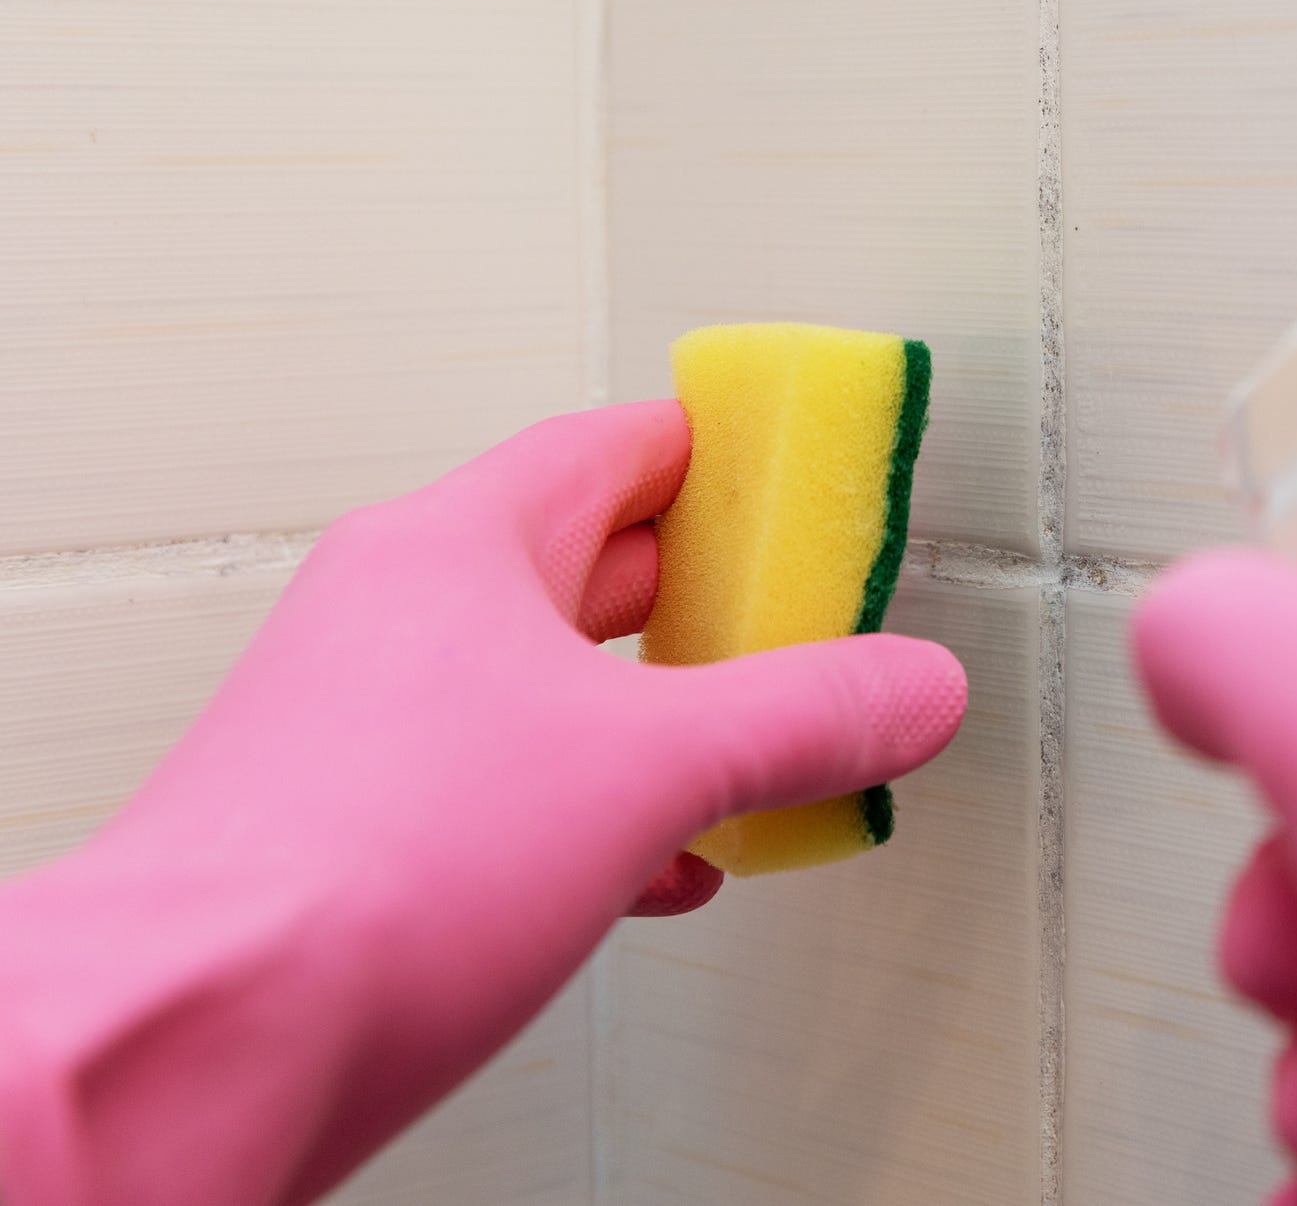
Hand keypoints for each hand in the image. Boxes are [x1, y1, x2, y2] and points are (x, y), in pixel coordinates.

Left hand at [0, 402, 966, 1205]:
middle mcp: (406, 620)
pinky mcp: (372, 837)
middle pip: (595, 567)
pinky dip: (609, 811)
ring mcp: (380, 730)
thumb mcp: (645, 767)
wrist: (193, 1042)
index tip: (794, 469)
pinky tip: (667, 863)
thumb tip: (908, 687)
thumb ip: (799, 718)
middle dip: (711, 600)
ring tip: (758, 746)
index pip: (615, 448)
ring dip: (665, 718)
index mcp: (458, 548)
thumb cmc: (357, 872)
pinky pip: (521, 790)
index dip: (720, 455)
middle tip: (805, 615)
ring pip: (559, 691)